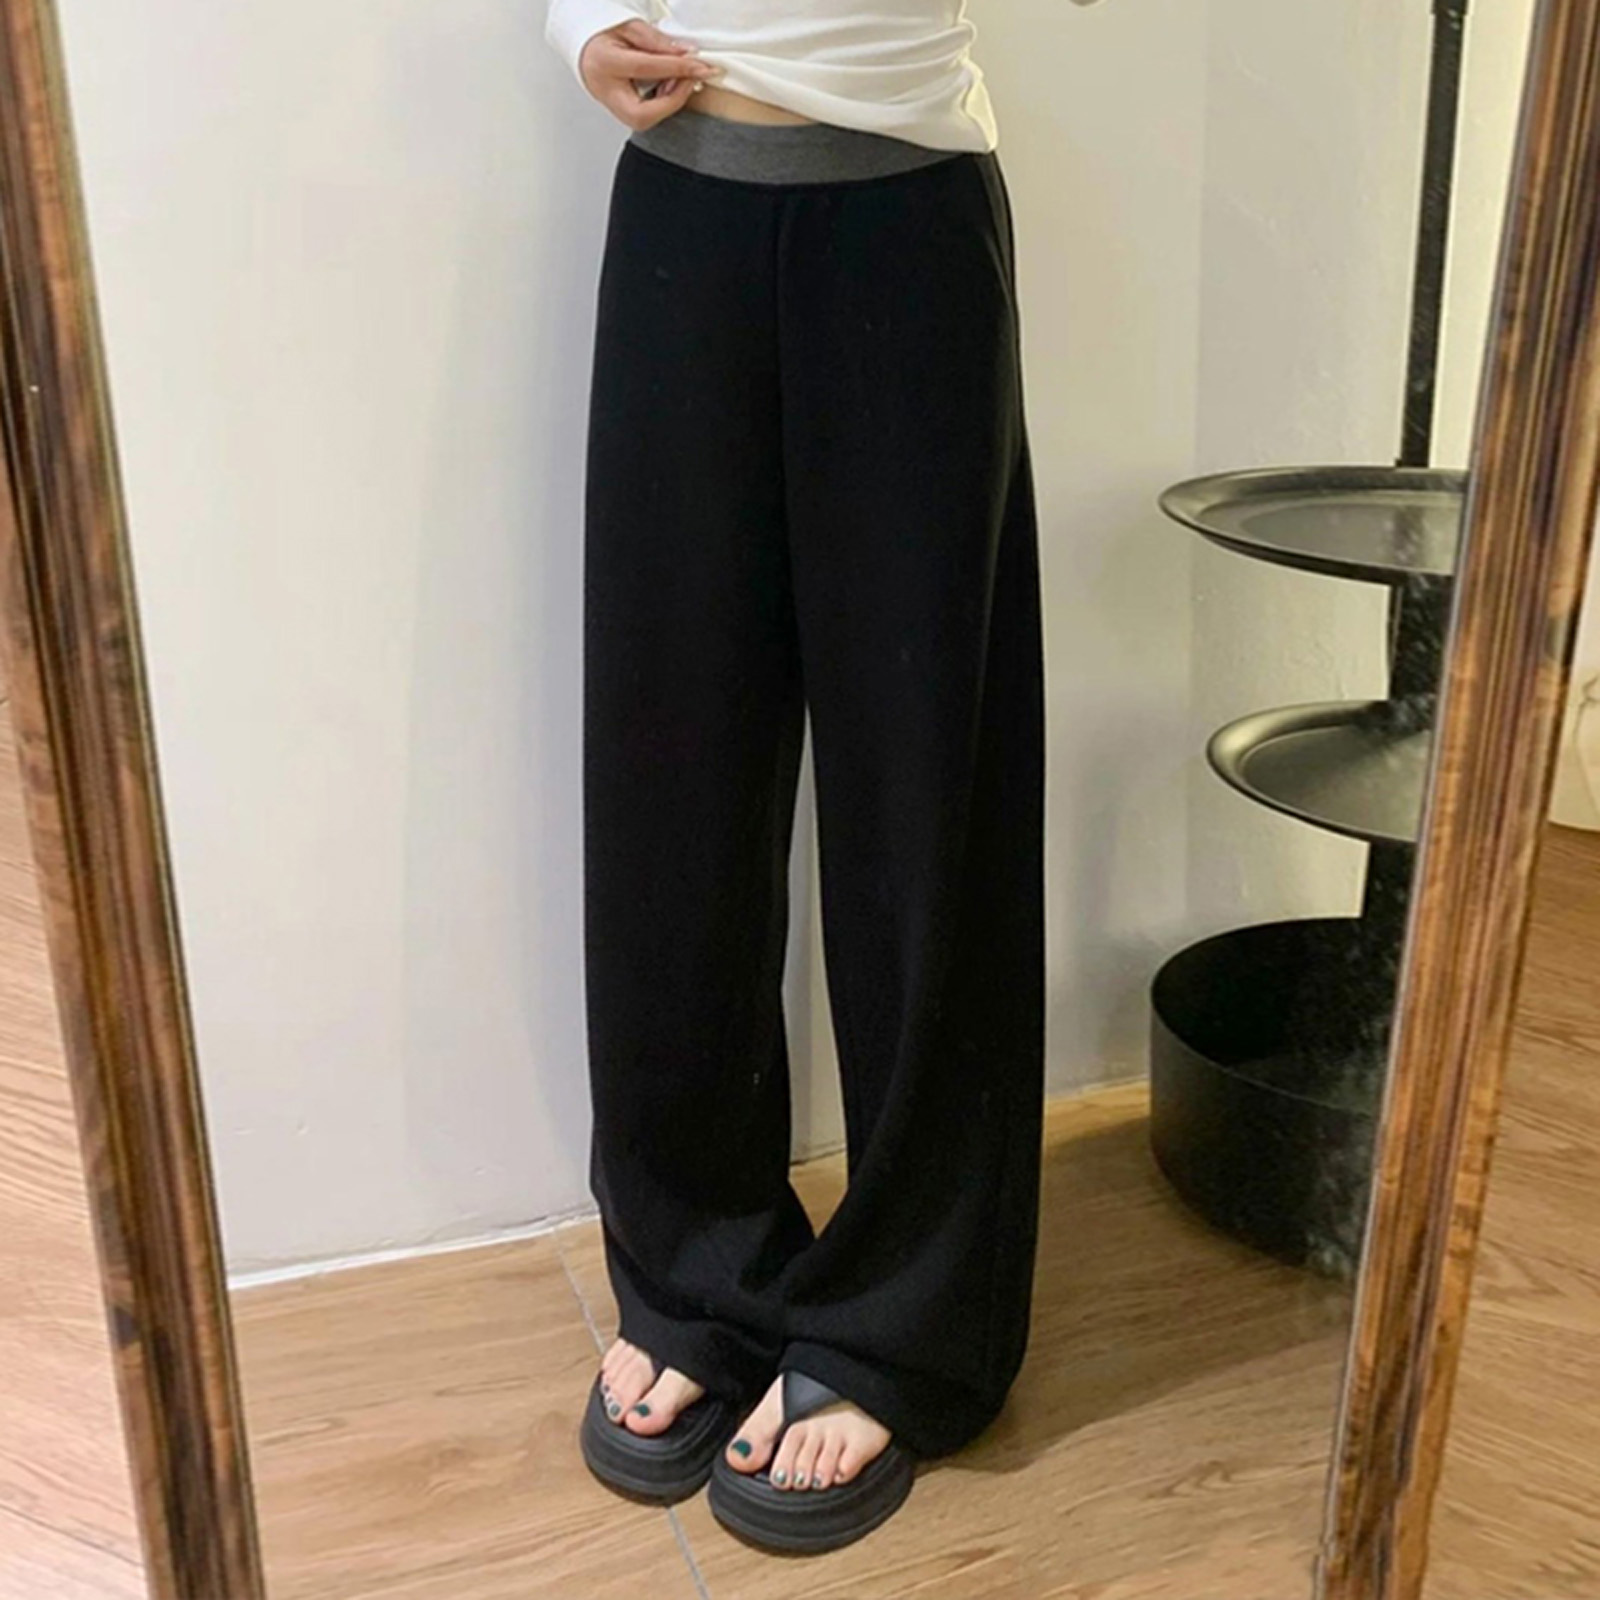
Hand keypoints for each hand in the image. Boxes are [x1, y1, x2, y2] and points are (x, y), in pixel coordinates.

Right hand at [579, 20, 718, 129]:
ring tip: (679, 77)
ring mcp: (611, 104)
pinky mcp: (620, 111)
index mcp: (604, 62)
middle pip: (642, 114)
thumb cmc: (603, 33)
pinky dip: (663, 102)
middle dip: (671, 101)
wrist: (586, 44)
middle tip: (689, 79)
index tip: (699, 66)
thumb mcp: (629, 26)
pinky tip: (669, 84)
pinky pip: (645, 116)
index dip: (676, 68)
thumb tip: (684, 54)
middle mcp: (605, 90)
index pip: (645, 68)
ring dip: (669, 101)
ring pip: (644, 120)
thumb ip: (656, 41)